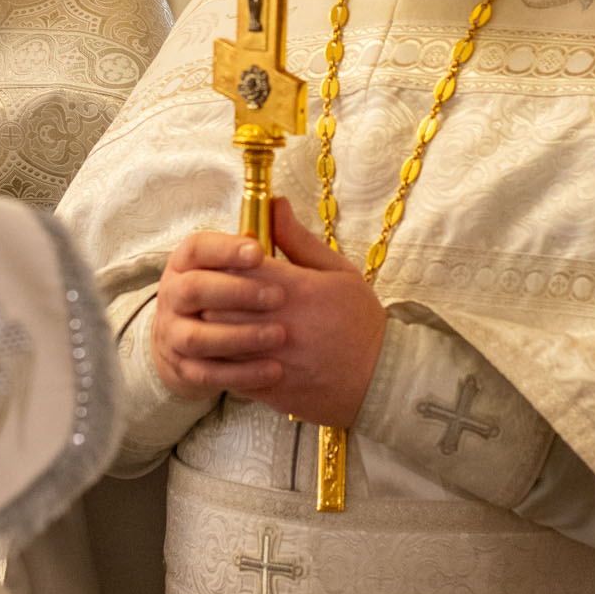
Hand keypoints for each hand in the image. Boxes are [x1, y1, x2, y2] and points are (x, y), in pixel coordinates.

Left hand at [150, 198, 385, 425]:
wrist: (384, 379)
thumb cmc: (360, 321)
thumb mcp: (338, 272)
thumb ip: (299, 240)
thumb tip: (274, 203)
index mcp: (297, 290)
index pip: (238, 267)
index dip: (224, 261)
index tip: (225, 263)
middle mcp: (281, 324)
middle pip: (218, 305)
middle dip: (210, 297)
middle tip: (210, 293)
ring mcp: (273, 360)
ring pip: (218, 342)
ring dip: (211, 331)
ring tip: (217, 322)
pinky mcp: (270, 390)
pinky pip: (229, 374)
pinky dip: (223, 362)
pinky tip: (229, 353)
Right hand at [151, 227, 285, 400]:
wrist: (195, 346)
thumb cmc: (233, 295)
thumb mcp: (249, 267)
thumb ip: (271, 239)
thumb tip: (280, 202)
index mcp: (187, 263)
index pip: (197, 249)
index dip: (225, 249)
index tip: (259, 252)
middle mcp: (173, 295)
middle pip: (193, 290)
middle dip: (235, 292)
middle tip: (278, 296)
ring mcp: (173, 334)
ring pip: (198, 336)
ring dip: (239, 336)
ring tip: (279, 336)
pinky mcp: (183, 369)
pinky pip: (208, 374)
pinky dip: (241, 374)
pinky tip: (274, 370)